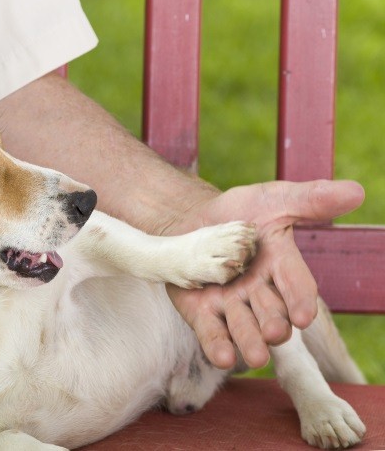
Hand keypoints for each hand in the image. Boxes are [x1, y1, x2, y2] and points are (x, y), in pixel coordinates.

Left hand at [164, 180, 363, 369]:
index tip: (304, 316)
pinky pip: (210, 332)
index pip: (296, 286)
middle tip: (274, 332)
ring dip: (249, 342)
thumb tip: (356, 191)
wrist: (192, 218)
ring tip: (255, 356)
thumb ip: (309, 200)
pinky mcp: (201, 312)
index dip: (300, 301)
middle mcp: (259, 292)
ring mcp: (230, 305)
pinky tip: (221, 357)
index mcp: (280, 267)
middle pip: (270, 312)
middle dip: (273, 323)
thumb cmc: (239, 211)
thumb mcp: (271, 200)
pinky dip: (216, 345)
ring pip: (242, 328)